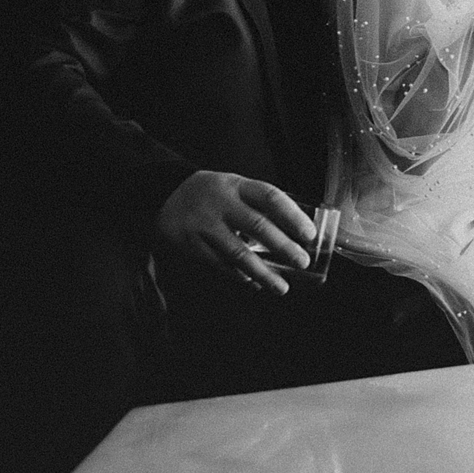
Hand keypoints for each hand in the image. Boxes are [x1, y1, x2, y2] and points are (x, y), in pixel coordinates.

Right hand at [156, 172, 316, 294]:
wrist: (164, 195)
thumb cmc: (211, 194)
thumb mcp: (233, 187)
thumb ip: (258, 205)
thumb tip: (294, 232)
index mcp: (237, 185)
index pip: (270, 197)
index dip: (292, 215)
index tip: (309, 234)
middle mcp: (221, 203)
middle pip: (258, 226)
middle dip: (284, 246)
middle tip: (302, 261)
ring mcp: (205, 224)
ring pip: (238, 252)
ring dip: (263, 272)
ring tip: (282, 287)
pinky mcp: (191, 244)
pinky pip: (220, 264)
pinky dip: (239, 276)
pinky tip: (254, 283)